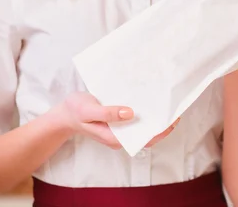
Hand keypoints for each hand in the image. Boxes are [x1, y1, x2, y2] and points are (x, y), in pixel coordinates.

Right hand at [57, 93, 180, 149]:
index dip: (161, 131)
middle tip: (174, 106)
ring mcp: (119, 129)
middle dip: (162, 122)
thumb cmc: (75, 111)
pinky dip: (144, 110)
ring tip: (166, 101)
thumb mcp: (89, 111)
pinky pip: (134, 117)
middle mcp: (120, 135)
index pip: (145, 139)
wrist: (63, 114)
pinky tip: (149, 98)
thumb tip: (131, 113)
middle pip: (147, 133)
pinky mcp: (117, 121)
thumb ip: (108, 113)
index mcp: (115, 138)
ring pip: (142, 125)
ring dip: (154, 115)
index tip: (173, 118)